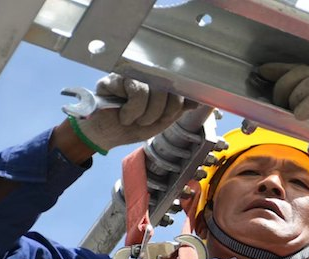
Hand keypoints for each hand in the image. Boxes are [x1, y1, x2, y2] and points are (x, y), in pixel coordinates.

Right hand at [75, 73, 194, 150]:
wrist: (107, 134)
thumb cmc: (133, 125)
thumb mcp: (162, 120)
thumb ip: (179, 108)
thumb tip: (201, 101)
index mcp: (161, 83)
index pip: (181, 86)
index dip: (177, 104)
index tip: (166, 116)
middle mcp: (148, 74)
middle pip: (171, 90)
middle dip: (162, 113)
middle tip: (146, 120)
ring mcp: (132, 73)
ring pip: (156, 92)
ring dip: (146, 115)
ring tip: (134, 118)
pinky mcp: (116, 77)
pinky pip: (138, 92)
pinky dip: (132, 111)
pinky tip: (123, 114)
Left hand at [257, 63, 308, 155]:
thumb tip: (295, 121)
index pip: (300, 67)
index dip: (279, 68)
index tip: (262, 72)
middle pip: (299, 73)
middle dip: (282, 86)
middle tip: (278, 102)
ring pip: (307, 84)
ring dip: (293, 99)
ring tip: (293, 112)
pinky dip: (307, 106)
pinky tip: (300, 115)